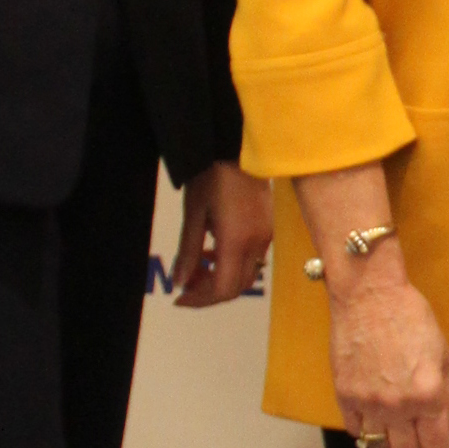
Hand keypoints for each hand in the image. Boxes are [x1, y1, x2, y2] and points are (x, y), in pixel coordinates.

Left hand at [173, 161, 272, 306]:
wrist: (237, 147)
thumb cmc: (212, 175)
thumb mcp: (193, 214)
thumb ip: (187, 251)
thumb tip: (180, 281)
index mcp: (236, 240)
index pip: (223, 289)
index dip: (200, 300)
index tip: (180, 297)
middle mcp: (256, 242)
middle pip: (237, 286)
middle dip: (209, 291)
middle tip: (186, 282)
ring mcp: (266, 235)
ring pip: (246, 274)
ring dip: (221, 278)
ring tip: (198, 263)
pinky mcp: (268, 228)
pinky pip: (252, 258)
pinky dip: (232, 263)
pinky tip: (215, 249)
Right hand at [327, 249, 448, 447]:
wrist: (369, 296)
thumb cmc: (411, 318)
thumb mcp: (441, 355)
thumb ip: (444, 395)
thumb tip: (445, 426)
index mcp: (429, 395)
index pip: (438, 447)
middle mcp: (398, 406)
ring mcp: (368, 404)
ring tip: (401, 445)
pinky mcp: (344, 396)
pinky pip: (356, 432)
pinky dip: (368, 437)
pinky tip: (377, 429)